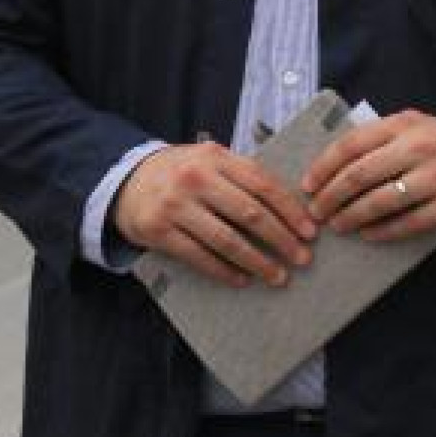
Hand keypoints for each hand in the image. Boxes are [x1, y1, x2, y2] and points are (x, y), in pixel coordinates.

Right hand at [113, 141, 316, 287]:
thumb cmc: (179, 173)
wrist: (126, 181)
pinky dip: (225, 271)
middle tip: (301, 258)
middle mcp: (195, 178)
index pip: (262, 183)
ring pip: (227, 240)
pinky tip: (242, 279)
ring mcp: (176, 205)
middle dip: (281, 239)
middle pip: (250, 214)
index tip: (309, 231)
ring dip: (257, 261)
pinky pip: (200, 257)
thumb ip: (241, 175)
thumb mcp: (208, 160)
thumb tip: (289, 206)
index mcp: (214, 156)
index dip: (289, 209)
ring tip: (277, 276)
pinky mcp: (160, 231)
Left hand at [301, 109, 435, 242]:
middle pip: (361, 174)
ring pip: (382, 200)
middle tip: (316, 213)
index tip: (307, 186)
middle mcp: (420, 146)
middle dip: (331, 196)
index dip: (324, 167)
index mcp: (404, 124)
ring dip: (353, 216)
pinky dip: (384, 231)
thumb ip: (379, 138)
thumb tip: (330, 165)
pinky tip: (368, 235)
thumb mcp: (414, 129)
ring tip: (338, 226)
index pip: (352, 144)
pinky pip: (410, 222)